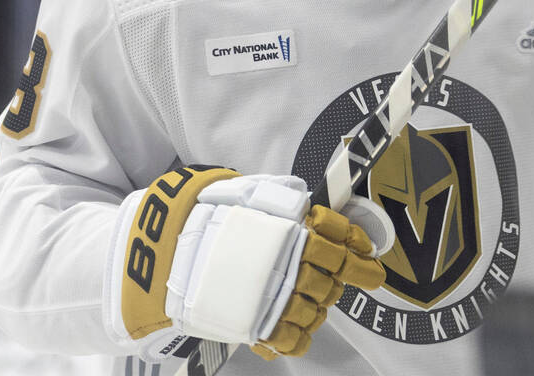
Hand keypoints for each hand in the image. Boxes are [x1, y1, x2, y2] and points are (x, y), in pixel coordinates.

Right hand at [103, 166, 388, 361]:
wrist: (165, 248)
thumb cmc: (205, 217)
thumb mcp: (249, 193)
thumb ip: (282, 198)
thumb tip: (311, 205)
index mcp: (292, 228)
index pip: (340, 239)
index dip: (359, 249)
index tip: (369, 257)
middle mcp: (290, 263)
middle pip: (331, 278)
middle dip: (338, 280)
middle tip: (334, 277)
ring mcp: (276, 298)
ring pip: (316, 311)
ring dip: (316, 306)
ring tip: (304, 298)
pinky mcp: (259, 325)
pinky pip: (293, 340)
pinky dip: (298, 335)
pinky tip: (292, 325)